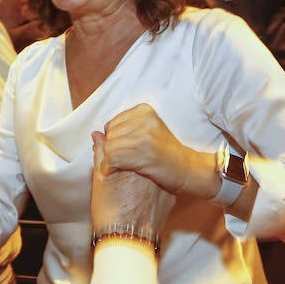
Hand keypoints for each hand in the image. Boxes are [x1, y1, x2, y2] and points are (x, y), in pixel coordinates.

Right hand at [90, 131, 175, 246]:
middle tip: (122, 176)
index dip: (118, 149)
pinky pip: (162, 185)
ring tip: (130, 189)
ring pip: (153, 170)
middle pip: (143, 156)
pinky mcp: (170, 198)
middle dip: (132, 160)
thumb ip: (101, 154)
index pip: (128, 143)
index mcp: (133, 163)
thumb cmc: (108, 214)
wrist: (125, 242)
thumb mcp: (99, 181)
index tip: (113, 160)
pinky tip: (141, 198)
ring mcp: (164, 184)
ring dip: (143, 173)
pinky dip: (152, 187)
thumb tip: (98, 136)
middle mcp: (152, 170)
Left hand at [100, 104, 216, 198]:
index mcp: (144, 111)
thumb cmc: (167, 155)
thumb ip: (123, 132)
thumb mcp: (148, 135)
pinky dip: (109, 167)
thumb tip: (94, 134)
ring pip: (109, 147)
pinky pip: (113, 158)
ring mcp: (144, 135)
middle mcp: (144, 119)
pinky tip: (115, 172)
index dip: (113, 141)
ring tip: (117, 168)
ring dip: (108, 161)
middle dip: (110, 150)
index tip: (122, 152)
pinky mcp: (143, 152)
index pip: (112, 124)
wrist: (190, 169)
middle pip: (109, 135)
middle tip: (120, 162)